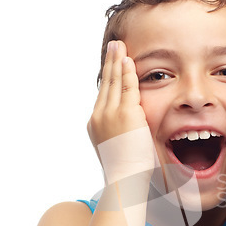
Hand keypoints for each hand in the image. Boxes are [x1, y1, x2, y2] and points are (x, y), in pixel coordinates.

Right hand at [87, 41, 155, 183]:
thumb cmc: (126, 171)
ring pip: (114, 82)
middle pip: (105, 84)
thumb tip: (128, 134)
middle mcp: (99, 116)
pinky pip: (126, 87)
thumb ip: (120, 136)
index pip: (104, 96)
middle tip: (113, 47)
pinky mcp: (125, 113)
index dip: (108, 78)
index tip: (111, 66)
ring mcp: (110, 114)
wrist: (124, 178)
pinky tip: (128, 59)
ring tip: (119, 46)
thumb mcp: (118, 149)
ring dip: (117, 62)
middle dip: (110, 64)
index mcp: (96, 125)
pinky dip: (127, 72)